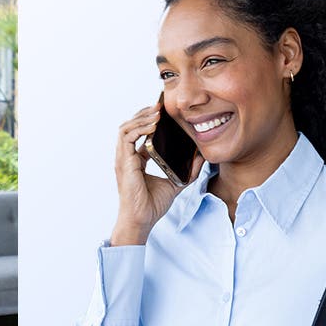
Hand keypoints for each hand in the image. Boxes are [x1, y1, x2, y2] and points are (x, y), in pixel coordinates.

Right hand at [112, 103, 204, 245]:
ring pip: (125, 128)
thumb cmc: (152, 205)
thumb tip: (202, 157)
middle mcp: (127, 158)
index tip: (162, 112)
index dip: (148, 121)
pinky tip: (153, 125)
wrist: (142, 220)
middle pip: (130, 126)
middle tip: (160, 105)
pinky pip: (127, 137)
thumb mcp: (175, 183)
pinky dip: (139, 128)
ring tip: (157, 112)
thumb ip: (188, 170)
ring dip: (141, 117)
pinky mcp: (124, 162)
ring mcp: (123, 159)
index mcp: (135, 161)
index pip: (138, 134)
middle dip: (144, 113)